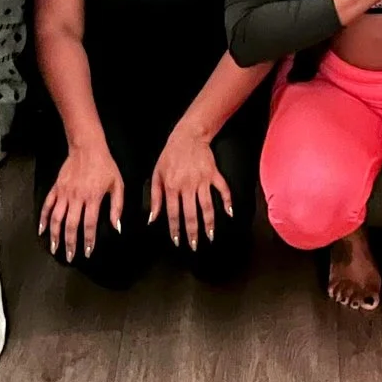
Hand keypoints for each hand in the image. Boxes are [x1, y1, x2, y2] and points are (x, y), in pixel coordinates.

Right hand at [38, 142, 124, 261]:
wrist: (88, 147)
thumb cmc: (105, 166)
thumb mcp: (117, 184)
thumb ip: (117, 207)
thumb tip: (117, 227)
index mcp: (93, 198)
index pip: (89, 225)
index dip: (88, 241)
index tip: (87, 253)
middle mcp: (77, 197)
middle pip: (71, 225)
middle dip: (70, 244)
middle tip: (69, 257)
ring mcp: (64, 193)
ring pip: (56, 218)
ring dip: (55, 235)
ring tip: (54, 248)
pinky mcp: (56, 188)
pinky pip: (47, 205)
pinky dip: (43, 218)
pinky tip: (42, 230)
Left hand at [148, 130, 232, 247]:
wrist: (188, 136)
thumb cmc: (170, 155)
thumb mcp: (157, 174)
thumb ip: (155, 197)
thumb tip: (152, 218)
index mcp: (172, 187)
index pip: (173, 213)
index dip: (175, 229)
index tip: (177, 241)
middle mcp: (187, 186)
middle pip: (191, 214)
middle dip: (193, 232)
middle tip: (194, 246)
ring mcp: (202, 180)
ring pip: (207, 206)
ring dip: (209, 223)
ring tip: (210, 236)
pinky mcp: (214, 174)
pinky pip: (222, 189)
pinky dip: (227, 201)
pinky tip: (229, 213)